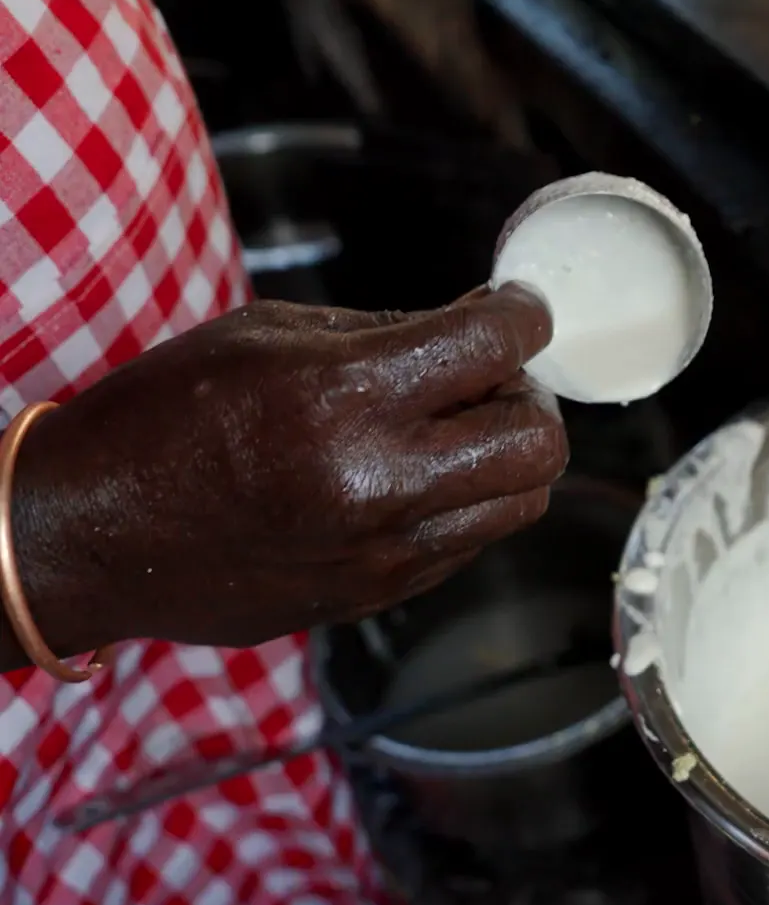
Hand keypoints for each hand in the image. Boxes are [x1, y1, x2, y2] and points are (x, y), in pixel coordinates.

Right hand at [5, 284, 567, 657]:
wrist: (92, 533)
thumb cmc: (167, 416)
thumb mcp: (270, 335)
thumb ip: (389, 331)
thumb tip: (480, 324)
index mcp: (347, 396)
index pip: (496, 346)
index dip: (524, 317)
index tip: (521, 310)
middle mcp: (382, 480)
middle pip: (540, 441)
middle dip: (528, 397)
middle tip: (487, 380)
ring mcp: (386, 548)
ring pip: (523, 502)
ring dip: (506, 458)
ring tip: (453, 432)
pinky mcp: (379, 593)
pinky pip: (471, 543)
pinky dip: (466, 504)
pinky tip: (415, 480)